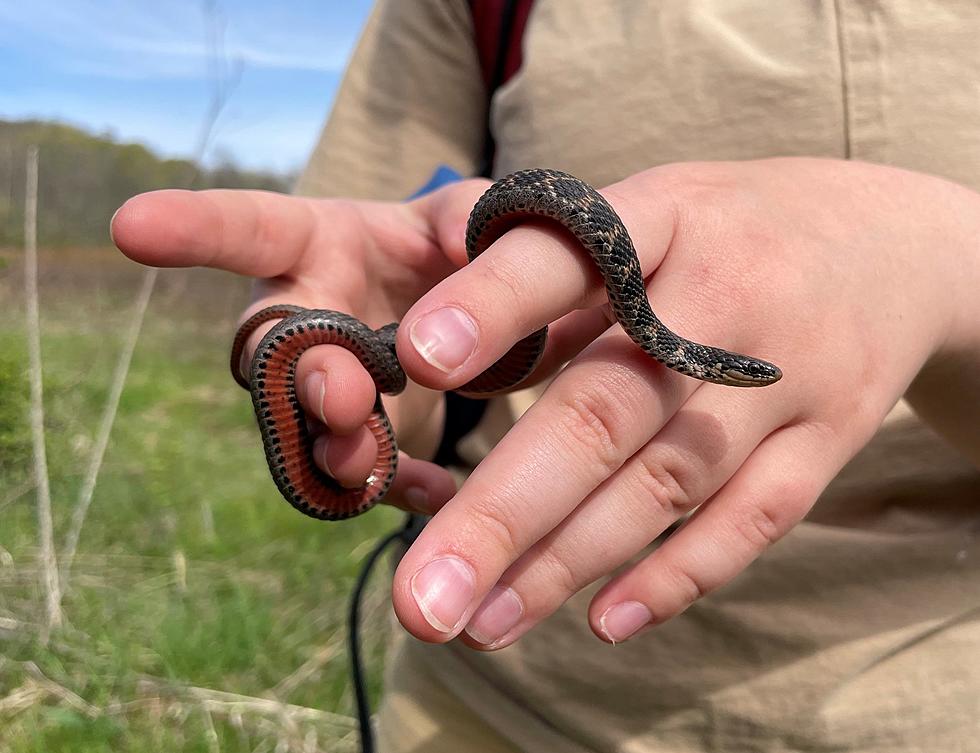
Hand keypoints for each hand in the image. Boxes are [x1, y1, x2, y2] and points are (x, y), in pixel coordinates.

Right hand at [111, 183, 491, 510]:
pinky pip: (365, 478)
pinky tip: (437, 490)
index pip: (248, 228)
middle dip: (300, 376)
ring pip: (304, 427)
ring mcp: (330, 385)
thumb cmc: (456, 247)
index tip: (130, 226)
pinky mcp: (366, 439)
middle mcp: (307, 317)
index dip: (193, 228)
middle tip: (341, 397)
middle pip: (272, 350)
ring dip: (334, 448)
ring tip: (367, 463)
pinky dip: (398, 488)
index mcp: (320, 243)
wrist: (479, 318)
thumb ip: (465, 219)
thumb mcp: (470, 218)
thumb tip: (459, 245)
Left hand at [387, 158, 979, 647]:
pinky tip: (603, 621)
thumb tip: (447, 369)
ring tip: (478, 624)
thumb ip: (554, 289)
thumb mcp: (648, 217)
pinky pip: (753, 520)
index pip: (568, 257)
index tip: (418, 359)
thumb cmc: (728, 233)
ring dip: (566, 564)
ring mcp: (785, 376)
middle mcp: (726, 298)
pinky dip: (678, 574)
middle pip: (606, 412)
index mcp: (661, 219)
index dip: (495, 305)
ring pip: (665, 485)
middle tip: (422, 600)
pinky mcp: (827, 439)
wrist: (894, 245)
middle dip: (505, 513)